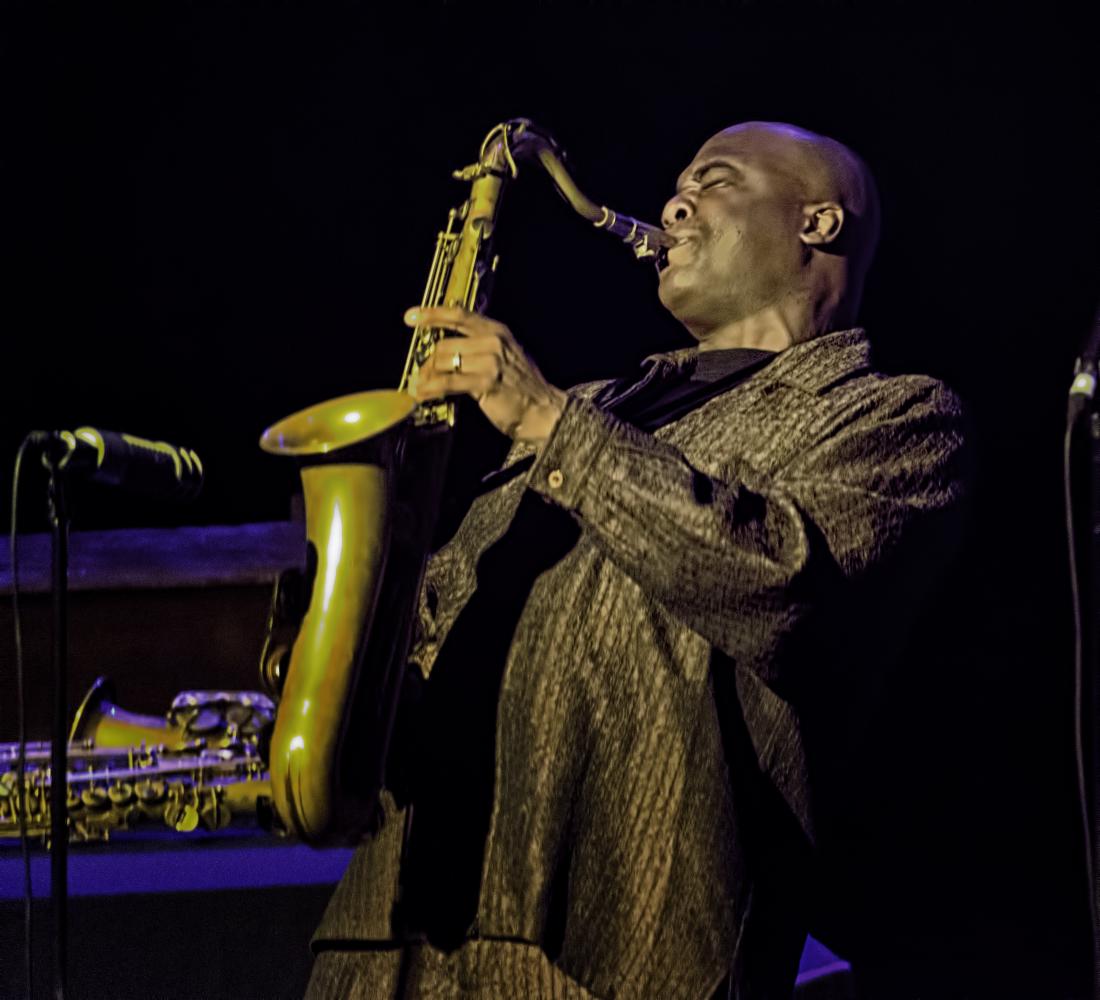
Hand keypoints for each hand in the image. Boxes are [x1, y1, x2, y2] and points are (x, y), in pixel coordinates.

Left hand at [404, 305, 566, 443]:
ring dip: (427, 377)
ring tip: (421, 387)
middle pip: (444, 344)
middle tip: (420, 376)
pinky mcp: (485, 382)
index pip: (459, 315)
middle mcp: (493, 341)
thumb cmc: (523, 387)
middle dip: (427, 362)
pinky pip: (448, 382)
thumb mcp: (505, 355)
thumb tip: (445, 351)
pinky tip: (423, 394)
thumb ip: (480, 346)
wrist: (544, 410)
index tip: (411, 316)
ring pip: (443, 362)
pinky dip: (431, 388)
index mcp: (497, 330)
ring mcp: (490, 361)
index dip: (432, 314)